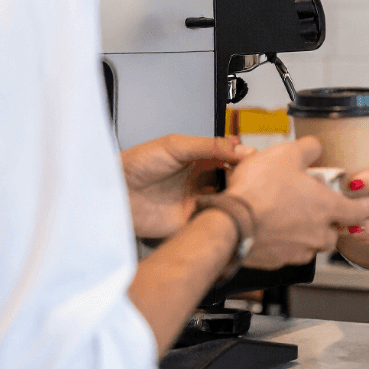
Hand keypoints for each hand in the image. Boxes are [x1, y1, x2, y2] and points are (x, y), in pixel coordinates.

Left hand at [122, 134, 249, 238]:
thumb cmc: (137, 163)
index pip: (230, 157)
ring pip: (225, 202)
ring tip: (240, 196)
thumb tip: (239, 148)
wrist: (116, 191)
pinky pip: (211, 222)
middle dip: (243, 180)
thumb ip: (209, 146)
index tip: (252, 160)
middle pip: (232, 180)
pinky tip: (224, 213)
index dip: (243, 158)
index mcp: (199, 158)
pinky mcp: (188, 222)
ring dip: (234, 200)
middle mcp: (200, 180)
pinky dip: (220, 219)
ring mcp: (195, 201)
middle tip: (249, 180)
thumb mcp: (176, 146)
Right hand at [225, 136, 368, 269]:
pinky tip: (271, 229)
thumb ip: (308, 148)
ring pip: (312, 245)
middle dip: (329, 223)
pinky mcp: (278, 261)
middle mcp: (317, 233)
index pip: (359, 212)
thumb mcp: (285, 153)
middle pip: (335, 233)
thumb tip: (316, 146)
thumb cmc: (258, 191)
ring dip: (307, 234)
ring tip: (289, 217)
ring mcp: (298, 250)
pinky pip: (289, 254)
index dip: (363, 208)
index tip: (364, 206)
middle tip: (315, 208)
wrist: (230, 223)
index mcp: (326, 207)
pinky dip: (285, 243)